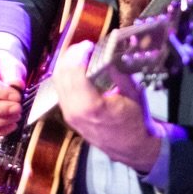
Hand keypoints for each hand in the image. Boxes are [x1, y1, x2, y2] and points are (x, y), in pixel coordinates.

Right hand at [0, 53, 26, 138]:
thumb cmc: (1, 66)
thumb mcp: (9, 62)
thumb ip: (13, 72)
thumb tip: (16, 85)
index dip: (0, 92)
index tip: (17, 96)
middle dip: (1, 109)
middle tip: (18, 108)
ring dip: (0, 121)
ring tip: (16, 116)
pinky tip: (11, 125)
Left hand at [51, 39, 161, 171]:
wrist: (131, 148)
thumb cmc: (135, 121)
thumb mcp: (131, 94)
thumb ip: (117, 73)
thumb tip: (108, 52)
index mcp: (91, 106)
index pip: (75, 73)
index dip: (79, 55)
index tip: (89, 45)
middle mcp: (74, 110)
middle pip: (62, 75)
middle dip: (71, 56)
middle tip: (83, 46)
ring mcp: (69, 114)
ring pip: (58, 82)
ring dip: (66, 64)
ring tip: (79, 54)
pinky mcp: (68, 115)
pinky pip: (61, 90)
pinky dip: (65, 75)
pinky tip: (76, 67)